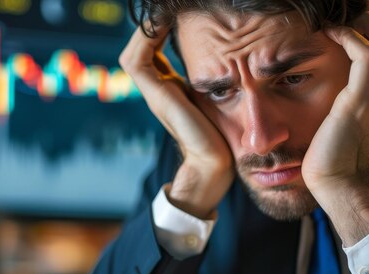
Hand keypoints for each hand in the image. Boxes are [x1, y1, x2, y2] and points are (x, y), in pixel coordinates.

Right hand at [119, 25, 233, 218]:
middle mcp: (157, 89)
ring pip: (135, 50)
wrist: (214, 164)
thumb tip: (233, 61)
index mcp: (169, 88)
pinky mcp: (156, 95)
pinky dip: (148, 38)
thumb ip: (213, 80)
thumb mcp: (216, 98)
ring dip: (148, 28)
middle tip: (167, 10)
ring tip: (164, 12)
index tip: (177, 15)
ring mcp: (154, 92)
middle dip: (151, 26)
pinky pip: (139, 58)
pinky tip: (165, 23)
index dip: (160, 30)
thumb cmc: (222, 136)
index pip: (155, 50)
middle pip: (140, 48)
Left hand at [301, 11, 368, 244]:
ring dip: (365, 24)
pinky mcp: (358, 102)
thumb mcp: (343, 124)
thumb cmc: (332, 157)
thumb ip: (344, 105)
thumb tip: (327, 93)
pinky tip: (330, 35)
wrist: (336, 185)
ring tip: (338, 21)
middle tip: (349, 18)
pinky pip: (366, 57)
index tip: (349, 25)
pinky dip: (350, 38)